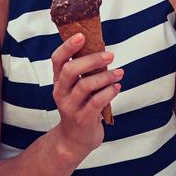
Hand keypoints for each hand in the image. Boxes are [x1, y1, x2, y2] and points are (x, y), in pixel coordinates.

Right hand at [50, 33, 118, 158]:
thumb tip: (102, 50)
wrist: (75, 139)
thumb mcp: (76, 89)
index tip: (82, 36)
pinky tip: (117, 87)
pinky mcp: (83, 119)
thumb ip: (84, 72)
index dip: (68, 46)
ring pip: (85, 85)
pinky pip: (96, 101)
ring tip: (118, 73)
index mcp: (58, 82)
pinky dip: (109, 92)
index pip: (57, 60)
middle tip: (110, 55)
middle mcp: (61, 93)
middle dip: (92, 59)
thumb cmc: (80, 107)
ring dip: (105, 76)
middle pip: (71, 70)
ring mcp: (70, 107)